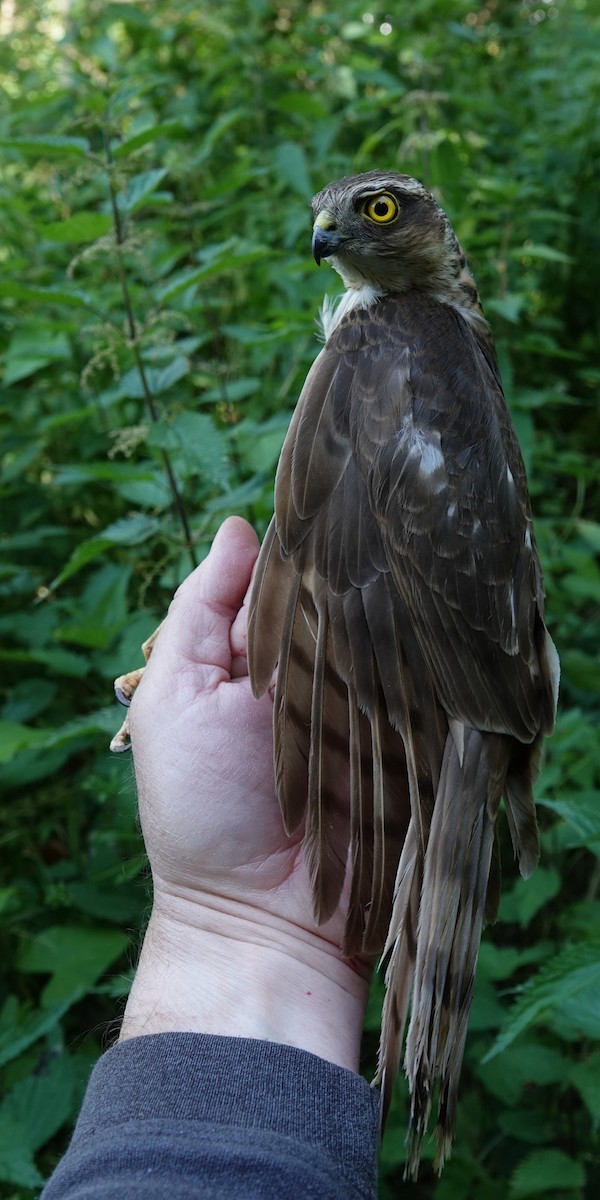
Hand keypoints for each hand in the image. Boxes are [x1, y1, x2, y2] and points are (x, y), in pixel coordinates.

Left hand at [120, 517, 368, 1069]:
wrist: (257, 922)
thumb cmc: (199, 811)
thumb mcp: (172, 700)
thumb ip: (199, 611)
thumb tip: (239, 525)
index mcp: (252, 658)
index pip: (282, 578)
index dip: (298, 543)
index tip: (319, 503)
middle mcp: (311, 673)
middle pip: (338, 597)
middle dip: (347, 571)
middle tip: (366, 531)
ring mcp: (364, 703)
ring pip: (382, 631)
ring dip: (385, 612)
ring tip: (396, 572)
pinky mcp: (406, 737)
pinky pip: (419, 684)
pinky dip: (421, 659)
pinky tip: (424, 624)